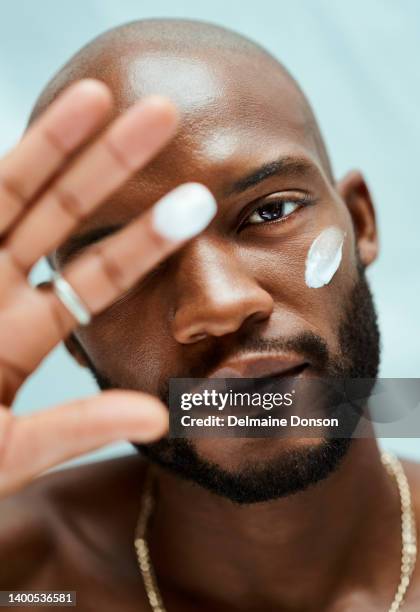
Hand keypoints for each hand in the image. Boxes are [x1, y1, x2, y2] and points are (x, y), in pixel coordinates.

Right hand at [0, 79, 214, 497]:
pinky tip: (36, 138)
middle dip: (108, 166)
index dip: (144, 238)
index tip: (194, 203)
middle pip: (59, 217)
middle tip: (164, 116)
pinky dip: (1, 176)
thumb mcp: (15, 451)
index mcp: (21, 333)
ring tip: (99, 97)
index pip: (96, 275)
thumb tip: (160, 417)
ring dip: (51, 146)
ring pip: (10, 198)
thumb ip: (79, 427)